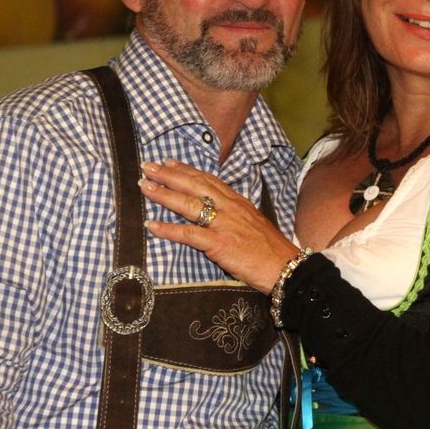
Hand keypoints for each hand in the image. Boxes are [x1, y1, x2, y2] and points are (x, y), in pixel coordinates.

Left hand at [139, 159, 299, 293]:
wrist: (285, 266)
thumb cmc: (269, 248)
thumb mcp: (253, 221)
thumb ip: (234, 213)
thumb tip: (218, 210)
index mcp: (237, 201)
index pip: (207, 180)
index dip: (186, 170)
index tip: (168, 162)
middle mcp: (229, 208)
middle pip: (194, 186)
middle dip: (169, 175)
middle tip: (147, 167)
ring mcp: (224, 224)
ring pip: (188, 204)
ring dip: (163, 194)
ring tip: (144, 187)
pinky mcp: (219, 244)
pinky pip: (188, 235)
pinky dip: (168, 229)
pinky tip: (151, 225)